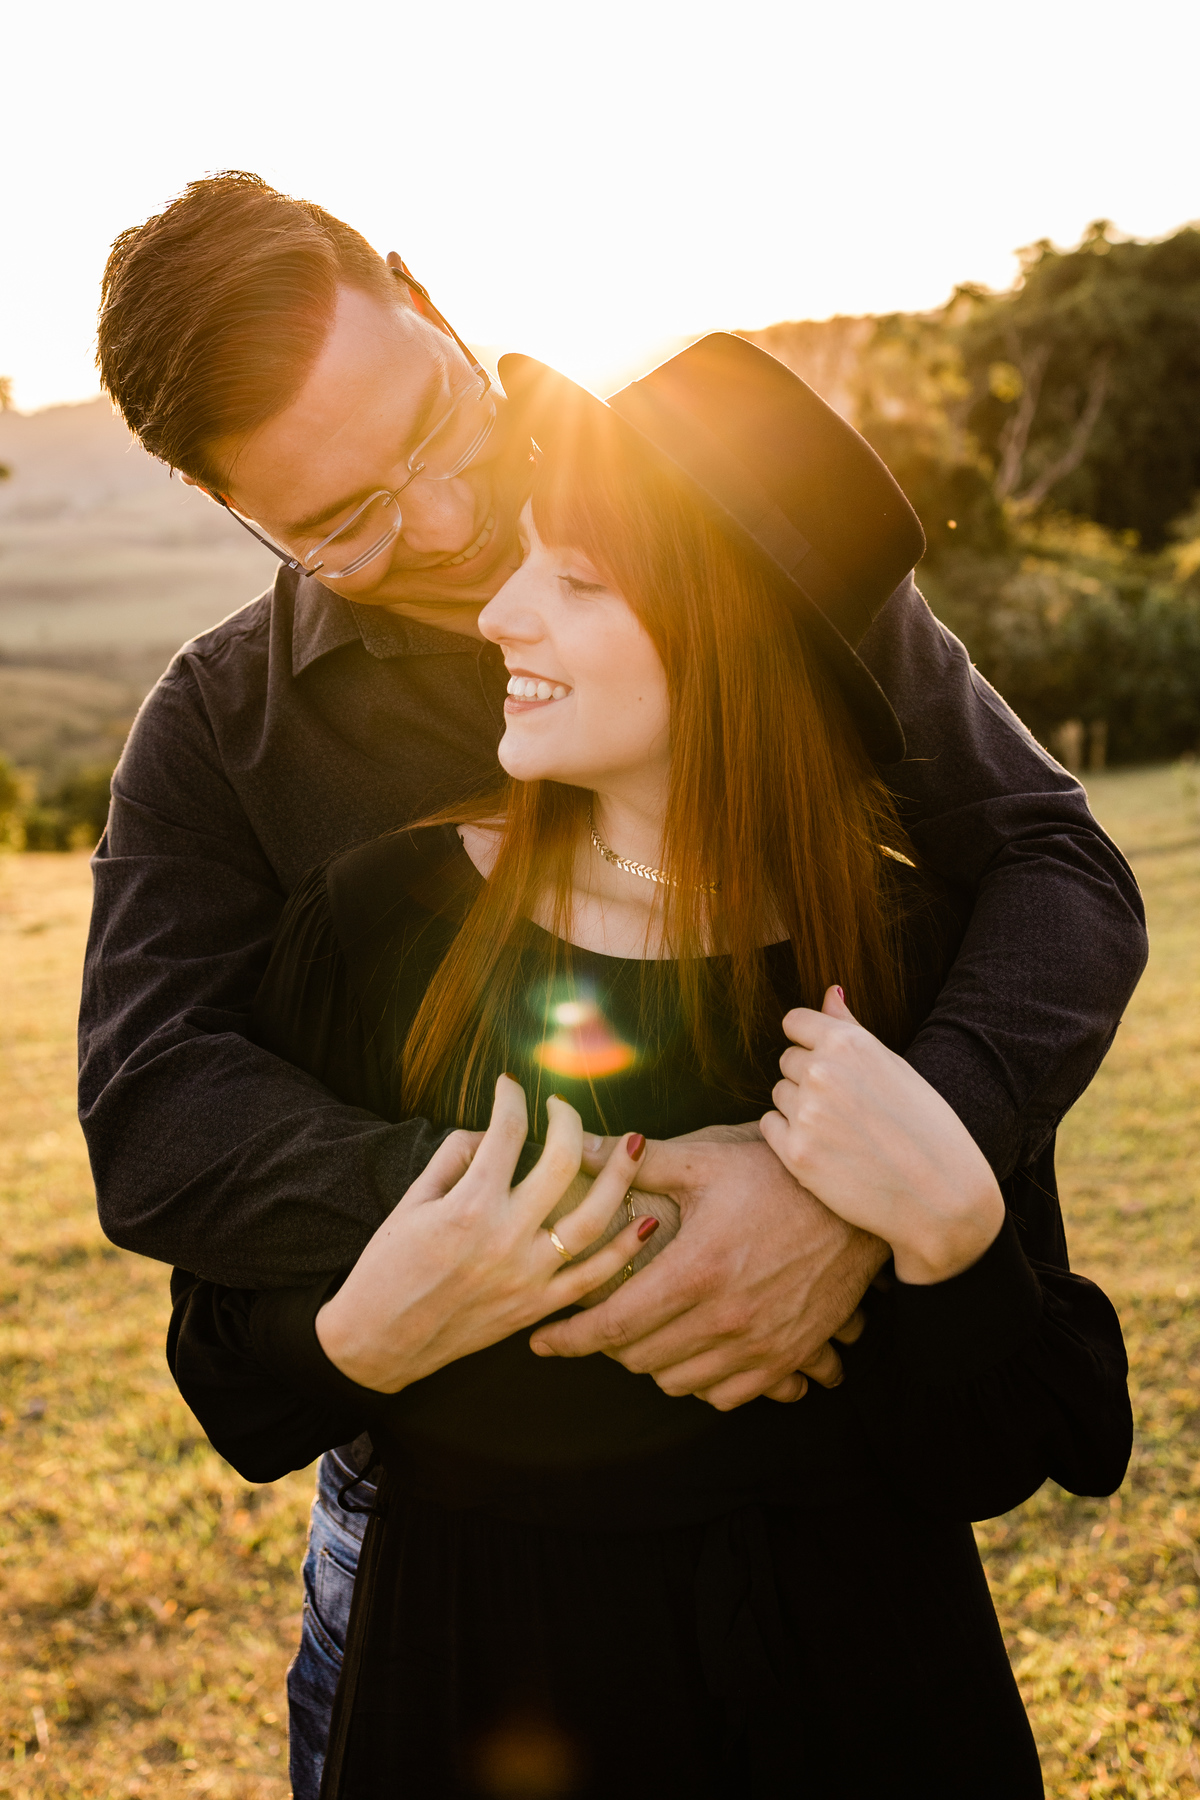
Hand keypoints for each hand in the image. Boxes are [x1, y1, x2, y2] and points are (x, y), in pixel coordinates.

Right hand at [316, 1079, 655, 1392]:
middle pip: (560, 1163)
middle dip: (570, 1121)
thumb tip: (494, 1133)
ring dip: (621, 1176)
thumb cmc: (386, 1267)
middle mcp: (503, 1237)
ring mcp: (526, 1275)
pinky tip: (646, 1220)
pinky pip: (592, 1277)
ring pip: (592, 1218)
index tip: (511, 1085)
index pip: (505, 1131)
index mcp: (467, 1206)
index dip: (511, 1097)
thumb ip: (455, 1158)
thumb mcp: (412, 1202)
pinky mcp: (536, 1307)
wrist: (378, 1342)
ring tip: (636, 1145)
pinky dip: (623, 1249)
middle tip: (564, 1105)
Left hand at [530, 1134, 885, 1409]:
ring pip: (678, 1382)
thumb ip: (638, 1161)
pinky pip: (726, 1394)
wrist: (862, 1205)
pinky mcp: (788, 1357)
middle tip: (597, 1320)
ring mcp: (760, 1344)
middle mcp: (725, 1318)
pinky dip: (700, 1380)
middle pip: (639, 1358)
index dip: (569, 1337)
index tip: (541, 1340)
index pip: (612, 1324)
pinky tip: (692, 1350)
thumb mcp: (708, 1160)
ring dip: (651, 1362)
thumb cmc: (779, 1175)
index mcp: (696, 1270)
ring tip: (642, 1333)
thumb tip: (579, 1142)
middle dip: (607, 1343)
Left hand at [760, 986, 1005, 1284]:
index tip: (829, 1065)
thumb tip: (828, 990)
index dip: (810, 1043)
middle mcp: (822, 1071)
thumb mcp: (895, 1065)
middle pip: (787, 1061)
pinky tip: (826, 1149)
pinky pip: (770, 1127)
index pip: (794, 1022)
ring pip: (779, 1095)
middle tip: (847, 1108)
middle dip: (808, 1079)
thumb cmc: (926, 1126)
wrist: (943, 1197)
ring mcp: (806, 1113)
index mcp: (849, 1043)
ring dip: (799, 1108)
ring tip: (842, 1131)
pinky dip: (789, 1137)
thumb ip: (850, 1028)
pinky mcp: (795, 1154)